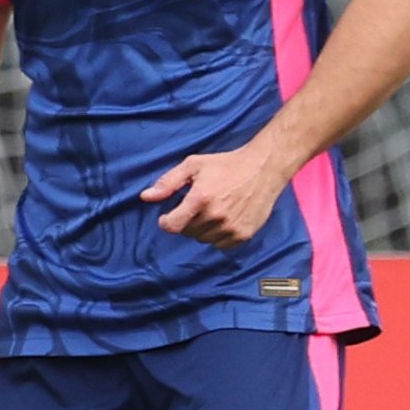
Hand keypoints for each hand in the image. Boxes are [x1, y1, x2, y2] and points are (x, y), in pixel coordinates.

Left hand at [145, 139, 289, 245]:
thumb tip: (145, 197)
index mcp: (201, 198)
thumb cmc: (226, 165)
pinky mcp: (244, 234)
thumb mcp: (193, 165)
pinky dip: (218, 236)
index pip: (173, 226)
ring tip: (212, 211)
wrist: (264, 168)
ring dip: (202, 229)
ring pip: (204, 239)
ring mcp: (232, 227)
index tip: (168, 217)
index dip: (167, 222)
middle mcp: (216, 216)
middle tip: (197, 207)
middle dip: (186, 221)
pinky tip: (224, 220)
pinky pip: (221, 245)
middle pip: (188, 232)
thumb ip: (168, 182)